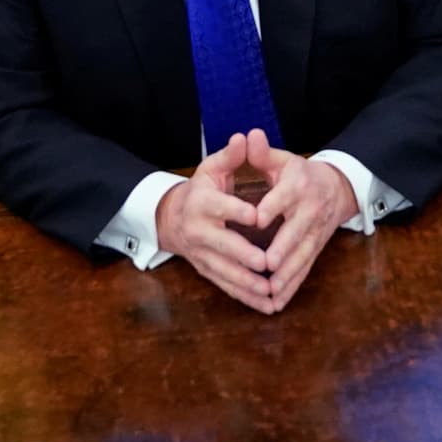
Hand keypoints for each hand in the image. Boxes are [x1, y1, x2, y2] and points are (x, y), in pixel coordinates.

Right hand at [155, 135, 275, 310]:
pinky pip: (226, 287)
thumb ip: (231, 156)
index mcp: (202, 202)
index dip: (237, 211)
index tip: (258, 216)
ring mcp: (202, 254)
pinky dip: (246, 297)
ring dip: (247, 283)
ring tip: (269, 289)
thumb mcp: (211, 168)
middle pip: (221, 245)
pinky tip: (266, 304)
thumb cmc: (200, 190)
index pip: (220, 206)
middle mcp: (199, 230)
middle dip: (243, 255)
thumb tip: (245, 137)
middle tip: (265, 262)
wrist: (171, 218)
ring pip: (224, 271)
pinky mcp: (207, 270)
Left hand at [236, 131, 355, 312]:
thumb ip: (262, 153)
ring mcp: (316, 231)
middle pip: (297, 230)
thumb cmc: (299, 173)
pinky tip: (279, 300)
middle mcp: (309, 210)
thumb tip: (249, 136)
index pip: (284, 197)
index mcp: (298, 185)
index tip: (256, 220)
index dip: (271, 207)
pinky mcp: (316, 247)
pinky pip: (306, 268)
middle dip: (284, 247)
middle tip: (268, 263)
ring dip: (289, 273)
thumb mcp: (282, 159)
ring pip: (303, 254)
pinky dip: (294, 285)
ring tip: (272, 288)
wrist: (336, 188)